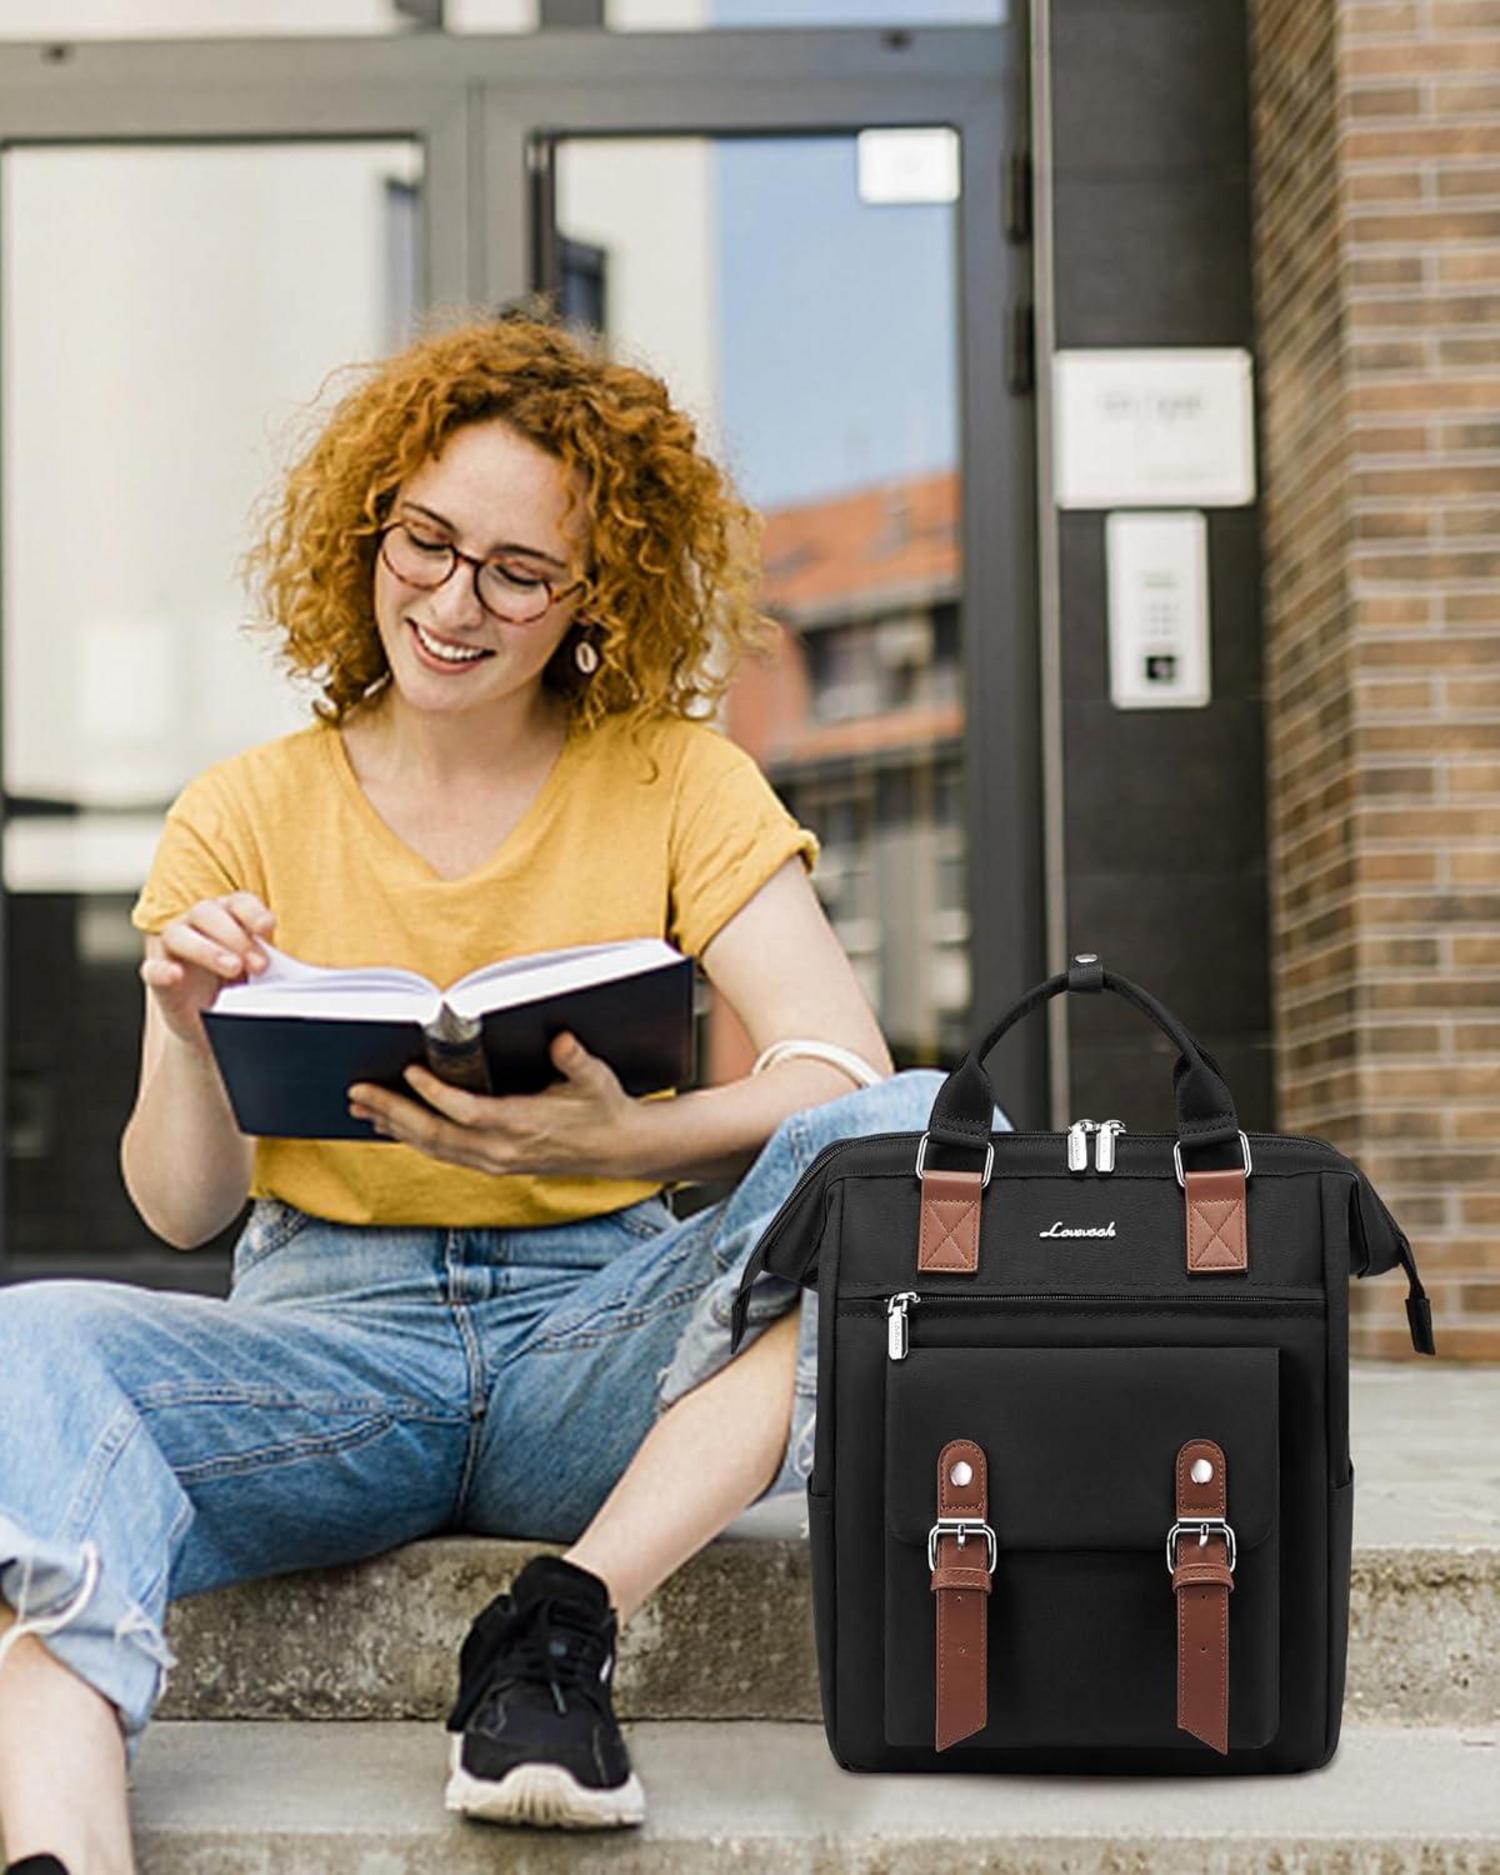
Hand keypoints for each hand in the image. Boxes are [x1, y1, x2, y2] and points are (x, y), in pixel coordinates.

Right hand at [140, 893, 275, 1051]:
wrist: (217, 1026)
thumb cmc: (245, 990)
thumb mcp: (264, 977)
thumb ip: (276, 967)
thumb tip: (306, 979)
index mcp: (228, 917)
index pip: (237, 902)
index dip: (252, 911)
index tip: (269, 928)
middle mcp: (197, 924)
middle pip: (209, 913)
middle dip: (236, 936)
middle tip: (260, 965)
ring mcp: (174, 948)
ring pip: (180, 934)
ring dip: (207, 949)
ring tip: (233, 968)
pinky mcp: (159, 976)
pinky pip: (152, 969)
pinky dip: (161, 970)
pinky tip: (175, 974)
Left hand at [347, 1030, 639, 1177]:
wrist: (616, 1150)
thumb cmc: (604, 1107)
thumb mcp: (596, 1079)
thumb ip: (575, 1061)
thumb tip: (560, 1040)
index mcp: (523, 1126)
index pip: (468, 1112)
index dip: (435, 1095)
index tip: (409, 1072)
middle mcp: (501, 1150)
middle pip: (436, 1135)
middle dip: (393, 1112)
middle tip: (358, 1092)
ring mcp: (494, 1161)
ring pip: (433, 1148)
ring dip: (395, 1126)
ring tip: (362, 1106)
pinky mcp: (492, 1164)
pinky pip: (443, 1153)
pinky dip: (413, 1138)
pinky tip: (393, 1125)